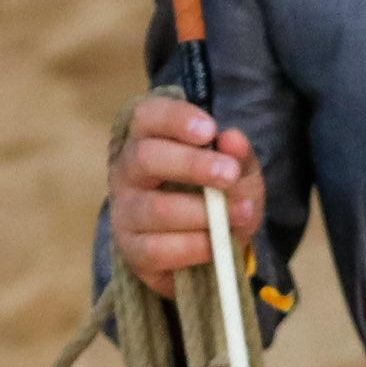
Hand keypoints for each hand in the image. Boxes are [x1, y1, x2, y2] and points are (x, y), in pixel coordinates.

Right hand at [111, 92, 265, 293]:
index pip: (147, 116)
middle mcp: (128, 171)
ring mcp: (125, 212)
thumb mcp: (237, 171)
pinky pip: (158, 249)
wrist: (206, 249)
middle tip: (230, 174)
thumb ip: (238, 155)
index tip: (210, 130)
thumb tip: (233, 140)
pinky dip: (195, 246)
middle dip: (192, 164)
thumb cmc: (215, 195)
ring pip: (157, 208)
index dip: (176, 119)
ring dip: (204, 212)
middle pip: (147, 157)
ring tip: (240, 214)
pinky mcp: (131, 250)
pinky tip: (216, 243)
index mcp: (148, 139)